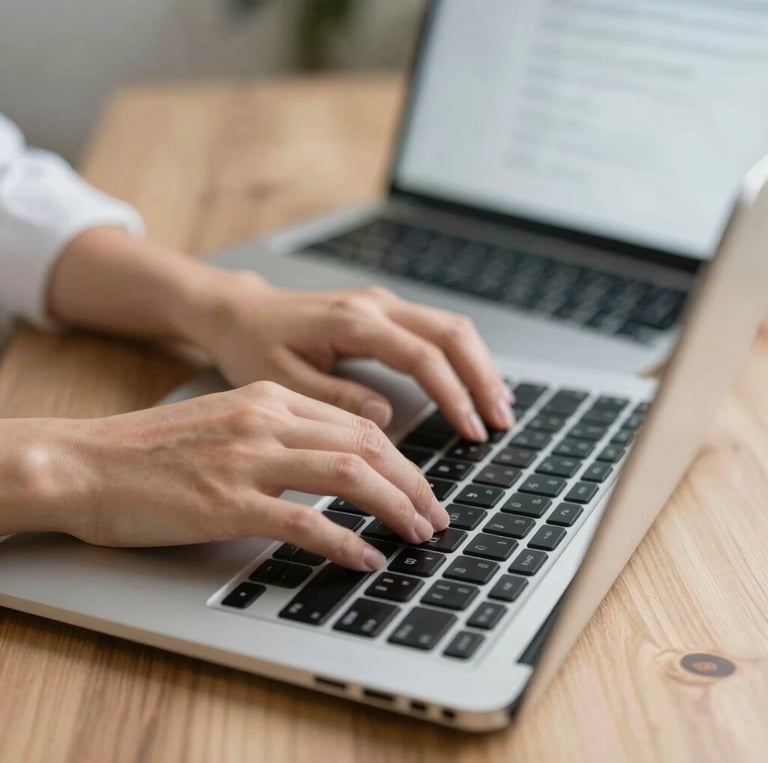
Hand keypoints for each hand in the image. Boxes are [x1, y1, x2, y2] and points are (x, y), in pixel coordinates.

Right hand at [26, 382, 448, 569]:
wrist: (85, 462)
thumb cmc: (153, 449)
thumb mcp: (227, 421)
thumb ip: (280, 433)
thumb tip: (337, 460)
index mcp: (269, 398)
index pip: (357, 423)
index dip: (401, 458)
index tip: (419, 486)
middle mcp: (266, 420)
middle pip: (366, 445)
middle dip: (413, 483)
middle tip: (435, 515)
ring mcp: (248, 461)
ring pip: (349, 475)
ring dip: (395, 507)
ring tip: (418, 534)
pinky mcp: (227, 504)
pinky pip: (306, 521)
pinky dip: (345, 541)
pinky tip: (365, 558)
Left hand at [194, 273, 513, 440]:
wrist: (241, 313)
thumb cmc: (254, 344)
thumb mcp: (282, 380)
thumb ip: (334, 398)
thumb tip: (385, 416)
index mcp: (352, 322)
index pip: (422, 356)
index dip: (453, 394)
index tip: (471, 431)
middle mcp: (375, 305)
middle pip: (451, 333)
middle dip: (482, 378)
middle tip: (500, 422)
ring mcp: (382, 304)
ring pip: (451, 327)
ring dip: (479, 366)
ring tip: (498, 407)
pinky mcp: (383, 312)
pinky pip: (436, 329)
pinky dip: (462, 357)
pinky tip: (471, 383)